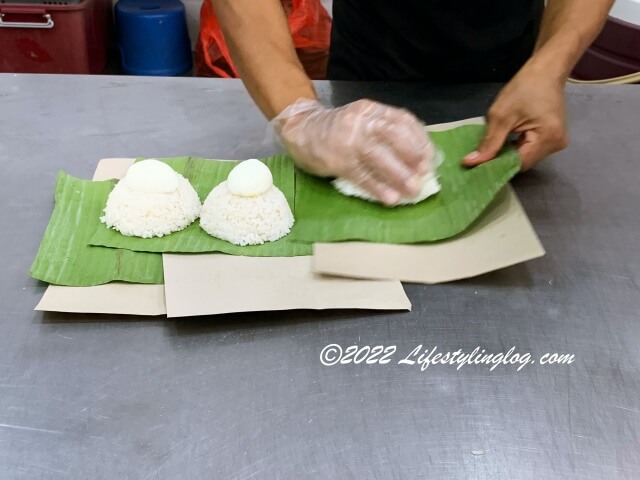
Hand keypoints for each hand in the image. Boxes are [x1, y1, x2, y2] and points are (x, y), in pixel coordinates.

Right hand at [272, 98, 435, 204]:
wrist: (301, 131)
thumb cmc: (337, 130)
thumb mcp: (362, 120)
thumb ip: (384, 131)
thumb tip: (415, 158)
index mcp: (371, 110)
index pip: (402, 120)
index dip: (419, 139)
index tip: (430, 157)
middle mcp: (361, 121)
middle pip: (393, 136)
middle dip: (412, 155)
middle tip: (425, 173)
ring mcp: (348, 140)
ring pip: (378, 156)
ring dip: (398, 175)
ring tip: (412, 191)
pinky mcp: (337, 160)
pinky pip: (361, 175)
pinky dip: (378, 187)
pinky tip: (390, 198)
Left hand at [463, 64, 568, 170]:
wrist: (545, 70)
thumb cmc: (524, 87)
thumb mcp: (501, 115)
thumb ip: (488, 142)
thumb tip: (471, 163)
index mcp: (548, 138)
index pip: (517, 164)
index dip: (496, 166)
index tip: (476, 166)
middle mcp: (556, 145)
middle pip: (522, 163)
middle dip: (501, 161)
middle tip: (479, 159)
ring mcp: (556, 142)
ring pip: (525, 158)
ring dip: (507, 155)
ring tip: (489, 151)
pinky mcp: (551, 138)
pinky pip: (529, 150)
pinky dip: (515, 149)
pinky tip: (503, 144)